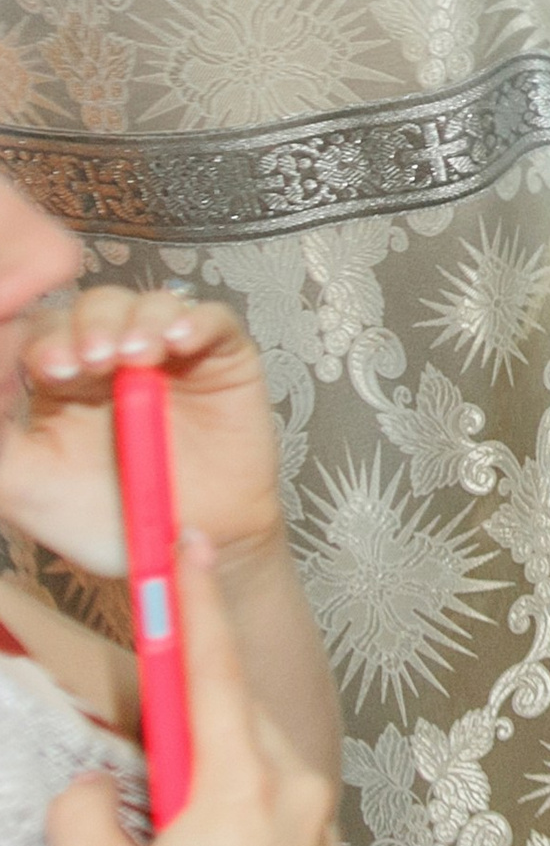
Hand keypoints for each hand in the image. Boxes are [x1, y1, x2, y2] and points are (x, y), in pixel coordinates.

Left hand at [0, 293, 281, 578]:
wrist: (189, 542)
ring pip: (153, 303)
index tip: (52, 368)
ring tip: (138, 357)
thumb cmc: (110, 519)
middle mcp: (115, 358)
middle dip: (92, 325)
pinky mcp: (223, 353)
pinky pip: (215, 317)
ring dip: (142, 320)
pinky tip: (180, 341)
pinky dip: (198, 320)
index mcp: (63, 382)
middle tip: (94, 360)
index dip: (47, 340)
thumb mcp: (29, 486)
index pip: (45, 334)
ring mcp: (171, 351)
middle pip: (97, 307)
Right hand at [47, 534, 338, 845]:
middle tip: (141, 756)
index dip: (193, 599)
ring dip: (200, 776)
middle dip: (183, 716)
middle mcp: (289, 789)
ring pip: (246, 762)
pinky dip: (224, 811)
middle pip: (228, 714)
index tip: (187, 539)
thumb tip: (90, 789)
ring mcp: (311, 823)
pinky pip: (264, 805)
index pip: (208, 666)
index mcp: (238, 786)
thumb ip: (86, 826)